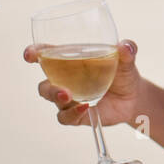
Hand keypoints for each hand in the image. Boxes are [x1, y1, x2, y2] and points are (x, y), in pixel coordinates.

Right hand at [26, 39, 142, 127]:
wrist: (133, 98)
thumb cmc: (123, 73)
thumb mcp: (127, 60)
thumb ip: (127, 51)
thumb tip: (125, 46)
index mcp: (71, 60)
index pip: (47, 54)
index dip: (34, 53)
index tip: (30, 54)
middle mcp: (65, 79)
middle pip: (45, 82)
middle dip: (47, 85)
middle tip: (61, 89)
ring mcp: (69, 98)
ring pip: (51, 98)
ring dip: (56, 97)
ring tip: (69, 97)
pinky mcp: (76, 114)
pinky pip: (65, 117)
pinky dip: (72, 113)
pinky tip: (85, 107)